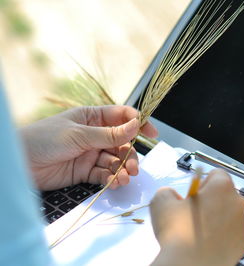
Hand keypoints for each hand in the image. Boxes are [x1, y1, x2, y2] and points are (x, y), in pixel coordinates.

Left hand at [19, 105, 157, 190]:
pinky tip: (116, 182)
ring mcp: (90, 153)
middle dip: (130, 154)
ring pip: (115, 160)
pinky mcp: (85, 171)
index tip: (151, 133)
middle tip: (134, 165)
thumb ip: (109, 134)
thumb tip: (135, 125)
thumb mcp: (79, 134)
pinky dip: (112, 178)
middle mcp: (94, 135)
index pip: (121, 117)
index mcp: (92, 118)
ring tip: (126, 177)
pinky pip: (104, 174)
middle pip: (122, 143)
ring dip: (123, 168)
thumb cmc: (43, 139)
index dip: (138, 123)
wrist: (20, 163)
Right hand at [150, 169, 243, 265]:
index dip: (201, 183)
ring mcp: (243, 223)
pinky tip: (206, 242)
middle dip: (210, 201)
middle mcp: (237, 202)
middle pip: (224, 194)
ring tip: (198, 231)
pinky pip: (232, 232)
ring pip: (229, 213)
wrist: (190, 265)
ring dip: (217, 218)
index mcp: (222, 187)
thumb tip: (171, 195)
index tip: (192, 196)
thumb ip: (168, 191)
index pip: (216, 174)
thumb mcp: (161, 202)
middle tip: (192, 214)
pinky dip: (222, 234)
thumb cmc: (179, 234)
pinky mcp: (243, 242)